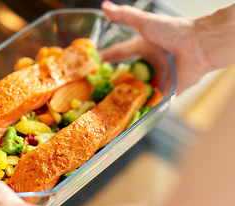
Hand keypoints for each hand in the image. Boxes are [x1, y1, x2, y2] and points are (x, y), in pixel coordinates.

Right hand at [100, 1, 234, 93]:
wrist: (198, 46)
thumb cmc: (173, 32)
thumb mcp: (144, 23)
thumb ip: (124, 15)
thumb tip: (104, 6)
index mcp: (144, 48)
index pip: (120, 53)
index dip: (105, 58)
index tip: (91, 64)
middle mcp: (150, 63)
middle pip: (128, 74)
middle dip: (114, 81)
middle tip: (97, 89)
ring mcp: (158, 78)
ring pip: (138, 89)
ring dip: (126, 96)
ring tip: (110, 103)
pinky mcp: (168, 90)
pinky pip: (154, 100)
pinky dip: (144, 106)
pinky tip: (131, 112)